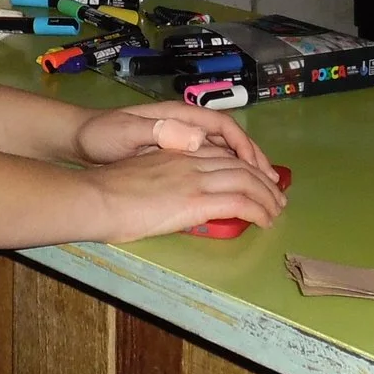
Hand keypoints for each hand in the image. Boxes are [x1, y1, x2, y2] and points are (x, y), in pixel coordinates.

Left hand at [73, 101, 276, 179]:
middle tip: (273, 186)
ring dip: (243, 170)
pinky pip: (207, 163)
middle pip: (229, 141)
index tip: (259, 169)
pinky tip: (231, 193)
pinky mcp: (171, 154)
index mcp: (179, 116)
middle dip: (253, 161)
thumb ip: (161, 132)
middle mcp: (184, 125)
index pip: (224, 128)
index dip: (245, 147)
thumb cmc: (101, 133)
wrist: (78, 137)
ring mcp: (178, 139)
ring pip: (222, 152)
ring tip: (262, 192)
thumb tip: (199, 139)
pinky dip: (224, 175)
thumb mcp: (128, 131)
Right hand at [86, 139, 287, 243]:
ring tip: (276, 211)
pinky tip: (265, 221)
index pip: (222, 154)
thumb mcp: (142, 176)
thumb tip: (172, 198)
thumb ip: (163, 180)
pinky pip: (241, 201)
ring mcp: (196, 178)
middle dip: (263, 180)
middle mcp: (191, 160)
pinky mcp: (197, 199)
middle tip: (276, 197)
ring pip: (247, 180)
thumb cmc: (108, 193)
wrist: (98, 197)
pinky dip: (258, 210)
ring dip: (267, 196)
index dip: (244, 165)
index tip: (255, 179)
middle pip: (241, 164)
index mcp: (177, 152)